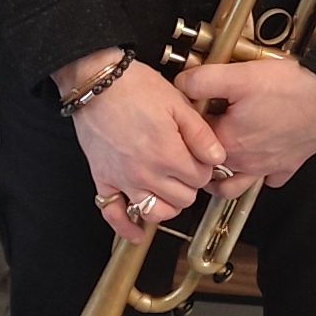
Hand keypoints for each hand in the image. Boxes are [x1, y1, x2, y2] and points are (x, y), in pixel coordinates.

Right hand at [63, 54, 224, 233]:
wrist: (97, 82)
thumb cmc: (135, 87)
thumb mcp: (178, 102)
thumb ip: (201, 134)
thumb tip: (218, 158)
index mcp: (168, 154)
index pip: (201, 179)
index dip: (204, 167)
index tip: (200, 156)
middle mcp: (146, 173)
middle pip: (183, 199)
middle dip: (189, 185)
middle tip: (185, 167)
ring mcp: (123, 180)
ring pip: (155, 213)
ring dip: (167, 205)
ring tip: (169, 189)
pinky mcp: (103, 179)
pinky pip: (114, 214)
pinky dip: (126, 228)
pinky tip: (137, 233)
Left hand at [170, 55, 315, 191]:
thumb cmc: (293, 87)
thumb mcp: (239, 75)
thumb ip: (202, 80)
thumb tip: (180, 83)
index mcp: (228, 142)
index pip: (192, 142)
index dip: (187, 125)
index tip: (190, 113)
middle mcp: (246, 161)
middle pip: (210, 170)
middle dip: (199, 157)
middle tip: (197, 140)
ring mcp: (268, 167)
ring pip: (236, 185)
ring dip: (223, 178)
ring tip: (217, 163)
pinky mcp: (289, 164)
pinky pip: (271, 179)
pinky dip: (262, 175)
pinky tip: (259, 159)